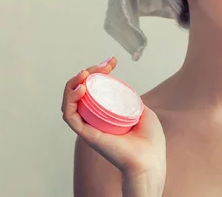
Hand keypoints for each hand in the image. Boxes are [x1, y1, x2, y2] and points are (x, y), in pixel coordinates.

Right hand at [61, 57, 165, 177]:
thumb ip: (131, 101)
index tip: (112, 62)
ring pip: (70, 103)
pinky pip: (70, 117)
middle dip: (88, 73)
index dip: (99, 72)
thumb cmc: (150, 141)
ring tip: (84, 74)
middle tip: (103, 65)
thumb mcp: (142, 111)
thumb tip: (126, 90)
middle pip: (80, 92)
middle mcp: (95, 120)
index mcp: (106, 114)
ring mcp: (90, 126)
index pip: (95, 89)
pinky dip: (71, 101)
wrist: (151, 159)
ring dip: (73, 84)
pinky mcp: (87, 135)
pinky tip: (81, 89)